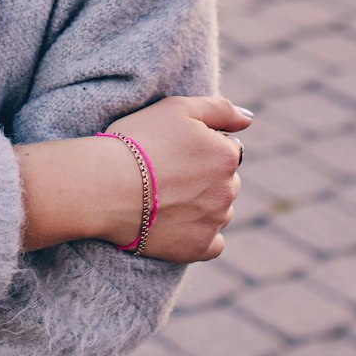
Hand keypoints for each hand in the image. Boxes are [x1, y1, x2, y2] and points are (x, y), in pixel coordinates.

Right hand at [105, 95, 250, 262]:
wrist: (107, 186)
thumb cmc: (139, 141)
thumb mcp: (177, 108)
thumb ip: (219, 109)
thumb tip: (248, 119)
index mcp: (227, 155)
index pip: (226, 148)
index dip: (199, 146)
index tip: (173, 149)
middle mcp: (229, 190)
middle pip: (225, 180)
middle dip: (204, 176)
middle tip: (166, 172)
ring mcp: (215, 221)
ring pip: (219, 210)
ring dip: (202, 204)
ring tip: (164, 197)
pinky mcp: (199, 248)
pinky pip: (213, 242)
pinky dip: (199, 234)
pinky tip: (176, 223)